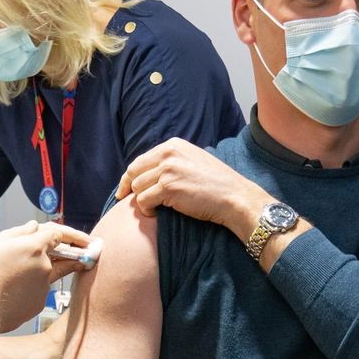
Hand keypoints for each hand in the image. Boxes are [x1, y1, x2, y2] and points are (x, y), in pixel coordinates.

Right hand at [0, 221, 89, 332]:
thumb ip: (18, 232)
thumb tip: (34, 227)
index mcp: (34, 246)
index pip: (59, 233)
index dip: (74, 234)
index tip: (88, 239)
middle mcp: (45, 265)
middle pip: (61, 254)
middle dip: (72, 252)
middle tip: (81, 250)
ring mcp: (44, 286)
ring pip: (49, 272)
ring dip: (43, 269)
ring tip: (18, 273)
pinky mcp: (40, 302)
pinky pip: (39, 288)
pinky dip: (31, 286)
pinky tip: (12, 289)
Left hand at [115, 137, 271, 239]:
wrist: (234, 197)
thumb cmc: (217, 184)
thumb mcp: (193, 161)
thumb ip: (172, 162)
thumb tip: (149, 173)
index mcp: (172, 145)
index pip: (140, 160)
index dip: (130, 176)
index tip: (125, 188)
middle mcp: (168, 153)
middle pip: (133, 172)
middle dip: (127, 188)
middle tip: (124, 200)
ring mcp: (167, 169)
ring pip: (137, 187)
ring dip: (141, 201)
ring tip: (154, 208)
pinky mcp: (168, 187)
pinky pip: (143, 200)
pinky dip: (146, 210)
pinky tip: (157, 213)